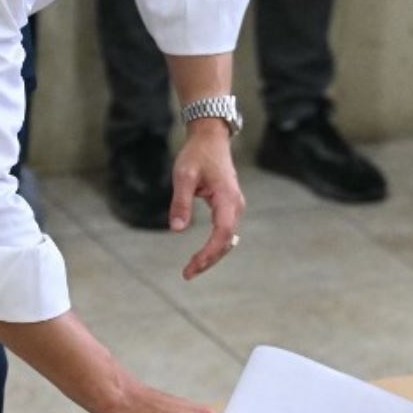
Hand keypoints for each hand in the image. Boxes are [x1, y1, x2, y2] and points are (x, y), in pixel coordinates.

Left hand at [169, 121, 245, 281]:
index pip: (222, 234)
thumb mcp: (183, 175)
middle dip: (208, 260)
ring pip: (227, 239)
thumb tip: (176, 230)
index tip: (192, 266)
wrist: (210, 138)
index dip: (209, 253)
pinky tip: (202, 255)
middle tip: (187, 274)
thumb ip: (180, 202)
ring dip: (212, 256)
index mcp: (227, 198)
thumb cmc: (197, 154)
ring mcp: (234, 206)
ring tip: (192, 268)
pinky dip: (215, 246)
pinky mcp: (229, 206)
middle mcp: (235, 205)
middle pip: (226, 241)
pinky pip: (225, 232)